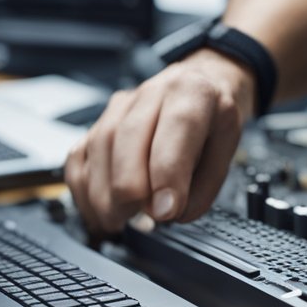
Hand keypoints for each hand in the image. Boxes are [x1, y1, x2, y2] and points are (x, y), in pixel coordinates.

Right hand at [65, 50, 254, 234]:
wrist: (197, 86)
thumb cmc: (212, 119)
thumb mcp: (228, 148)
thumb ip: (204, 184)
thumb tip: (169, 214)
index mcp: (192, 91)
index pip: (178, 125)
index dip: (168, 172)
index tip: (166, 211)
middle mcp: (152, 93)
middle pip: (125, 136)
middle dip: (129, 189)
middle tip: (142, 219)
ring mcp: (119, 106)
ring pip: (98, 146)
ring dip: (104, 194)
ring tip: (121, 220)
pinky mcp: (97, 123)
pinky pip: (79, 157)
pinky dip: (85, 191)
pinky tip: (100, 211)